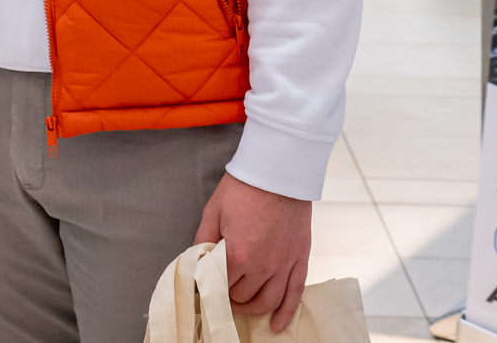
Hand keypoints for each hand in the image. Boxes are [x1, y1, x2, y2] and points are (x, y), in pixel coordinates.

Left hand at [193, 173, 310, 333]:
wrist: (278, 171)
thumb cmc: (245, 188)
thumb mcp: (213, 211)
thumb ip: (203, 241)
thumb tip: (196, 262)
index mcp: (239, 255)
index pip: (222, 286)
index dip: (213, 285)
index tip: (208, 283)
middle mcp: (264, 266)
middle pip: (244, 297)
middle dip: (231, 296)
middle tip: (223, 289)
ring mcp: (284, 265)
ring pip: (268, 302)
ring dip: (254, 309)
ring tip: (243, 306)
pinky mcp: (300, 260)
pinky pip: (294, 294)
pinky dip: (286, 313)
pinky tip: (278, 326)